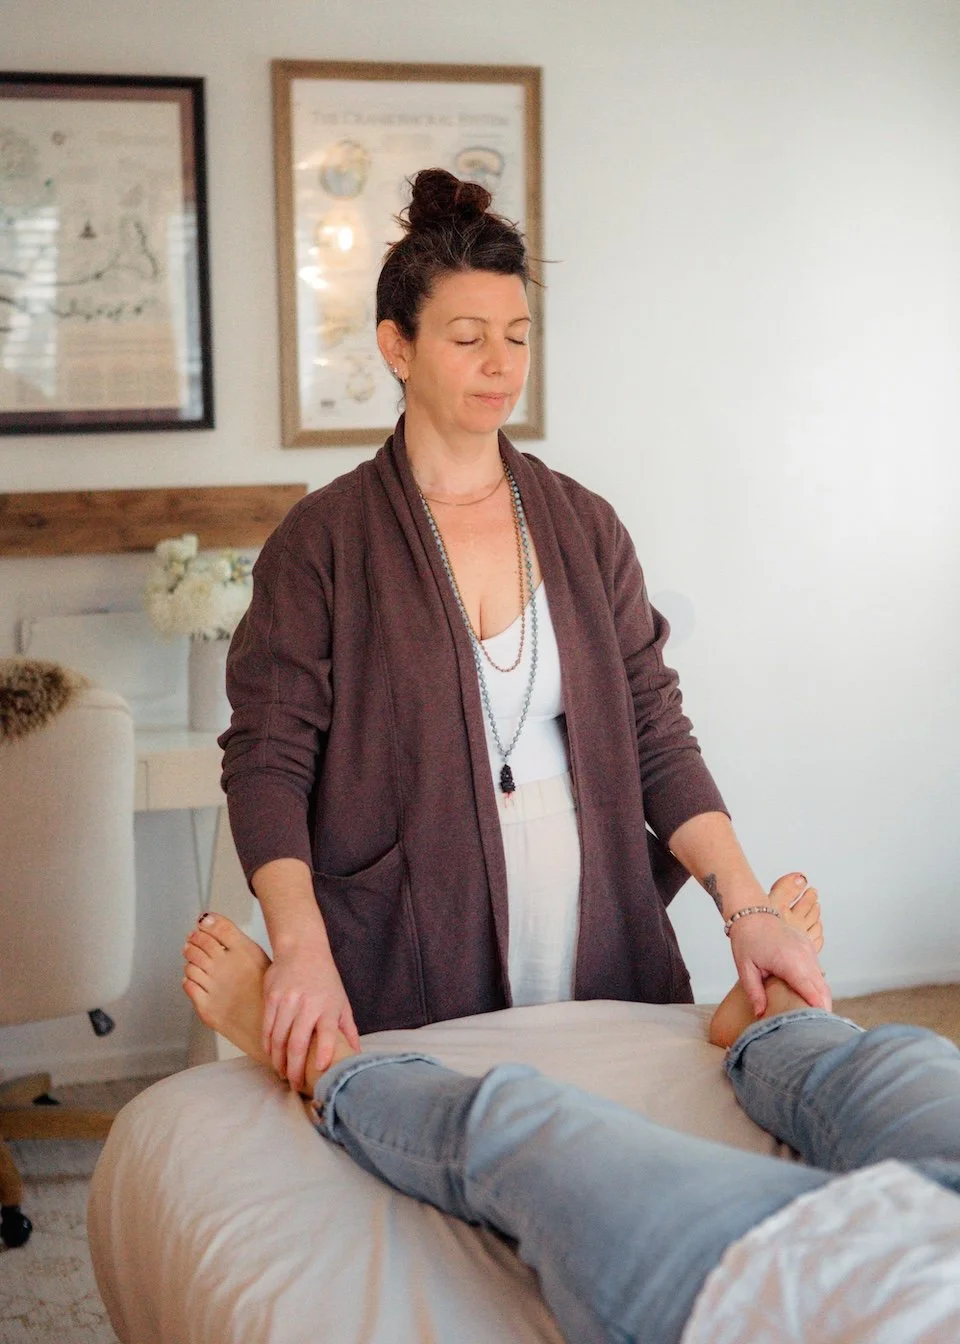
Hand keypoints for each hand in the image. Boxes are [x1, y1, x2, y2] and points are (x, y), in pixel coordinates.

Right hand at [261, 941, 359, 1090]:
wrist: (302, 950)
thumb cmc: (325, 980)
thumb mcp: (342, 1002)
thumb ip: (348, 1030)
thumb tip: (356, 1055)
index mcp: (328, 1007)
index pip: (327, 1033)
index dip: (324, 1052)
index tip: (319, 1069)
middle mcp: (307, 1004)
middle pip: (297, 1043)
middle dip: (294, 1069)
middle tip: (295, 1084)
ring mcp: (287, 1001)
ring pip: (279, 1039)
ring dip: (279, 1061)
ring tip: (282, 1073)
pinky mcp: (271, 998)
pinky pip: (267, 1028)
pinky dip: (268, 1045)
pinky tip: (271, 1055)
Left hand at [729, 914, 830, 1016]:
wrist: (752, 913)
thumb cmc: (747, 941)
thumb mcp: (746, 968)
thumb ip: (755, 993)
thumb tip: (761, 1016)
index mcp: (789, 961)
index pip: (810, 989)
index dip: (817, 1009)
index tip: (821, 1025)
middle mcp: (804, 955)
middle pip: (822, 988)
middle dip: (823, 1008)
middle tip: (819, 1028)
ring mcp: (808, 949)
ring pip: (822, 979)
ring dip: (821, 997)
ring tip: (815, 1018)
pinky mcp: (809, 946)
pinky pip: (817, 969)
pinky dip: (817, 984)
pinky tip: (810, 998)